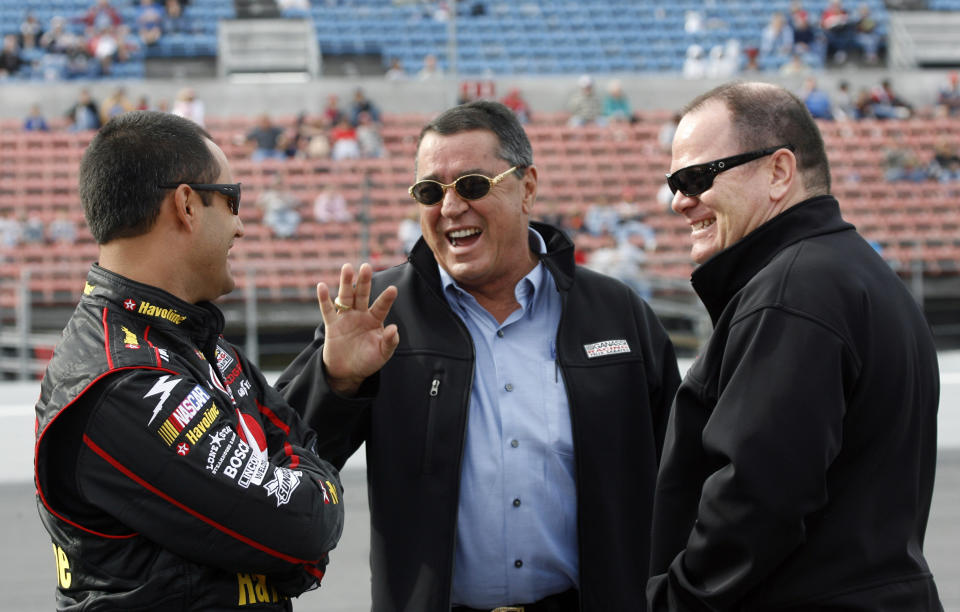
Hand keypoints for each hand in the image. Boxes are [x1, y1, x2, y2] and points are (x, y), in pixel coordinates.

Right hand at [319, 263, 398, 395]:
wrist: (348, 372)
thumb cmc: (368, 361)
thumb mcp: (382, 354)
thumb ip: (389, 342)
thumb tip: (394, 328)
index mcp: (374, 320)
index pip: (381, 306)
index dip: (386, 298)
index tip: (393, 289)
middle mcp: (360, 314)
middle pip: (362, 295)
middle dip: (364, 281)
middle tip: (366, 267)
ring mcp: (345, 318)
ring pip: (345, 297)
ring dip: (346, 283)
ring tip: (347, 268)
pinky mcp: (332, 325)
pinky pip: (327, 310)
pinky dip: (324, 299)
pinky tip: (322, 286)